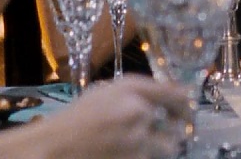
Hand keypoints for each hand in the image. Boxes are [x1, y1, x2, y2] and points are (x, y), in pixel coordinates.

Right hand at [56, 77, 190, 158]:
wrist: (52, 149)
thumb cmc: (75, 120)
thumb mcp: (104, 93)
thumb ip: (136, 92)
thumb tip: (172, 93)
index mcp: (131, 89)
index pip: (175, 93)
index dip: (186, 103)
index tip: (189, 109)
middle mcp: (139, 110)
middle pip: (178, 122)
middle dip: (175, 129)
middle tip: (172, 132)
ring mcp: (138, 139)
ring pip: (169, 146)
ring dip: (163, 148)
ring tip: (143, 146)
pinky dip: (147, 157)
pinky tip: (130, 153)